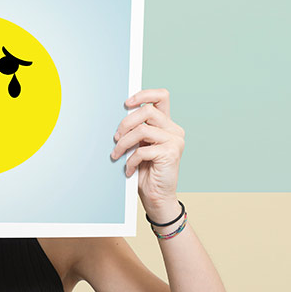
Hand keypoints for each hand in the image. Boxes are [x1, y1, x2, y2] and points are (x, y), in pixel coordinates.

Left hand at [109, 88, 184, 219]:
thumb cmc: (145, 172)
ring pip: (142, 130)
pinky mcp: (170, 153)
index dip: (143, 94)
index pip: (161, 96)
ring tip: (117, 155)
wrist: (156, 197)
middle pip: (148, 110)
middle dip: (126, 123)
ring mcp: (174, 141)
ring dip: (124, 143)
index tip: (126, 104)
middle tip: (115, 138)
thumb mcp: (138, 146)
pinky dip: (130, 160)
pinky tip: (128, 169)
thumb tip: (119, 118)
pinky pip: (142, 150)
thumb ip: (135, 131)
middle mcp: (173, 129)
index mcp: (166, 124)